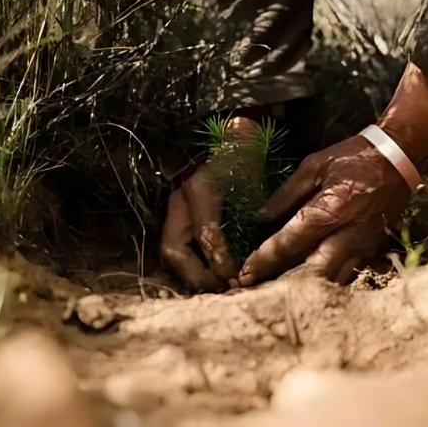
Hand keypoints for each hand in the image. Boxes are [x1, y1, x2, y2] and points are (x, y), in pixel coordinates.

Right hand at [161, 117, 260, 291]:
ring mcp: (173, 209)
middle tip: (223, 288)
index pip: (206, 235)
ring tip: (217, 286)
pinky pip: (176, 247)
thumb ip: (254, 218)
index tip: (237, 278)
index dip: (220, 262)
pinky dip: (191, 265)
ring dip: (191, 275)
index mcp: (201, 190)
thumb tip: (257, 260)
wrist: (232, 139)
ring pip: (170, 252)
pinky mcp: (175, 216)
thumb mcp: (254, 184)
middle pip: (174, 251)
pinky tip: (211, 275)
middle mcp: (180, 201)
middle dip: (197, 276)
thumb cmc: (248, 162)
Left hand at [238, 63, 427, 286]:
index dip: (265, 260)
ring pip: (330, 279)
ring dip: (303, 287)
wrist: (399, 158)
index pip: (290, 243)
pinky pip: (345, 273)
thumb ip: (287, 195)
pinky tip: (306, 284)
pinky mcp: (371, 250)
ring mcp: (362, 246)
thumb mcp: (314, 166)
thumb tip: (261, 220)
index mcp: (330, 210)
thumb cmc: (353, 157)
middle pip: (310, 272)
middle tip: (256, 292)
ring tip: (276, 293)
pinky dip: (324, 281)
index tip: (244, 274)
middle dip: (281, 284)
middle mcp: (347, 235)